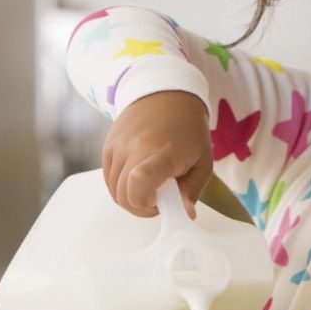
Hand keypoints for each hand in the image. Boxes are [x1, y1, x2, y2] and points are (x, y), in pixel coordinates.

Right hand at [102, 91, 212, 217]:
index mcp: (163, 152)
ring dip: (132, 198)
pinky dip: (122, 187)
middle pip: (124, 196)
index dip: (145, 202)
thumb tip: (186, 215)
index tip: (161, 200)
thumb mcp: (203, 160)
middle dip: (142, 207)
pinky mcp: (107, 147)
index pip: (140, 181)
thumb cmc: (188, 130)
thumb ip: (193, 190)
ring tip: (151, 186)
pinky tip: (139, 178)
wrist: (165, 94)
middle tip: (160, 197)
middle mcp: (134, 148)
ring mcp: (117, 147)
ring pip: (115, 192)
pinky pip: (109, 180)